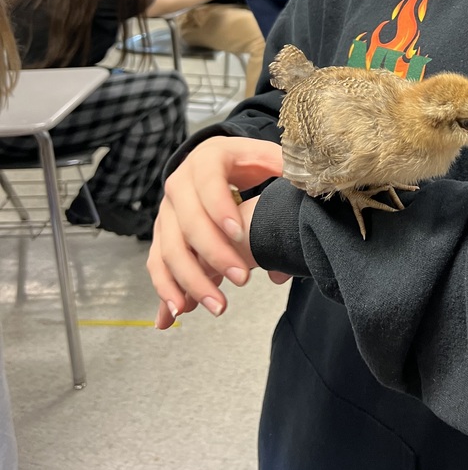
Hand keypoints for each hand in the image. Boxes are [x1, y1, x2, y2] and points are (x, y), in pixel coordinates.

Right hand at [147, 136, 284, 328]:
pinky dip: (166, 290)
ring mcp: (167, 211)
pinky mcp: (163, 235)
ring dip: (190, 281)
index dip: (220, 208)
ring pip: (169, 249)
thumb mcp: (268, 156)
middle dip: (214, 254)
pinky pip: (158, 264)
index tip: (239, 234)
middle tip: (243, 279)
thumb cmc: (247, 162)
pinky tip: (177, 313)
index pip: (208, 182)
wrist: (216, 161)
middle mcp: (180, 184)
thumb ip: (288, 168)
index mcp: (207, 159)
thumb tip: (306, 185)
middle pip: (188, 222)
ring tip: (217, 306)